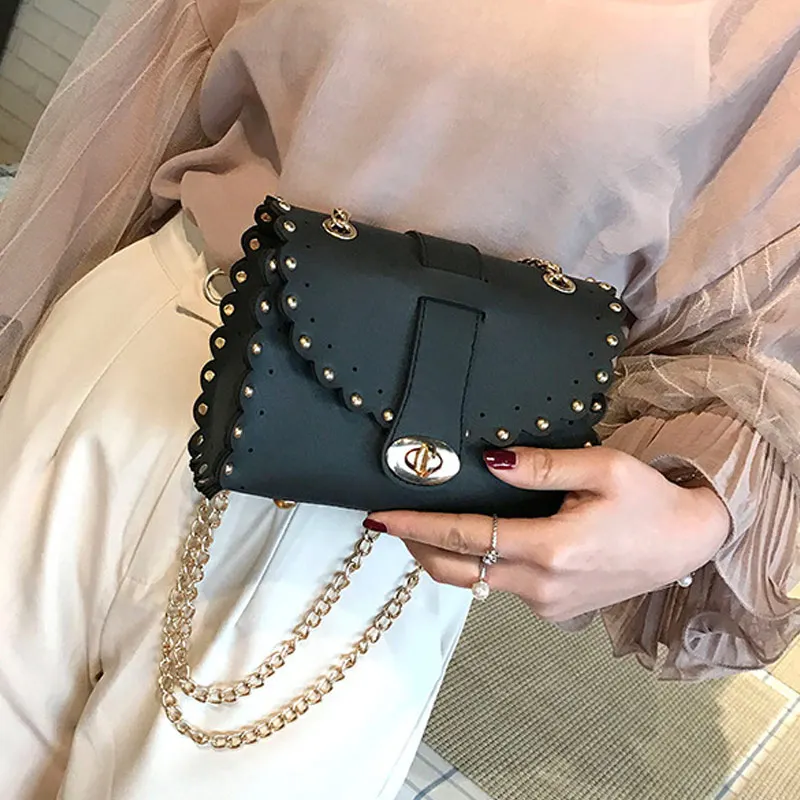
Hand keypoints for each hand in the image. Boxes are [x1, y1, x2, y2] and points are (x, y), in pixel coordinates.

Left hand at [364, 447, 729, 620]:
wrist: (687, 543)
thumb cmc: (649, 500)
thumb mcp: (603, 467)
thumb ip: (542, 467)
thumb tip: (489, 461)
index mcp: (551, 548)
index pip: (465, 537)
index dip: (416, 526)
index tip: (380, 518)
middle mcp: (543, 585)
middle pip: (456, 572)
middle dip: (416, 548)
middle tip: (389, 524)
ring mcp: (547, 605)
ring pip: (476, 584)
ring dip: (444, 558)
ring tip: (423, 528)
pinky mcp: (554, 610)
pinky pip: (502, 588)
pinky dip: (479, 566)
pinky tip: (477, 542)